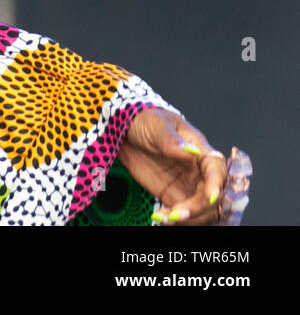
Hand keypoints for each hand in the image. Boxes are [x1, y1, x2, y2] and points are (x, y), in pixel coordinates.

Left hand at [117, 108, 236, 224]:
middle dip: (198, 209)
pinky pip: (182, 214)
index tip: (209, 197)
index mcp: (201, 150)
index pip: (217, 170)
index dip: (216, 185)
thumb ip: (172, 141)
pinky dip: (174, 220)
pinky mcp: (174, 196)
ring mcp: (188, 186)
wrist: (125, 130)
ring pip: (202, 210)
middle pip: (212, 196)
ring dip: (188, 219)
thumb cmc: (146, 121)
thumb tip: (191, 151)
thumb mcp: (157, 126)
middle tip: (175, 214)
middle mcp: (199, 171)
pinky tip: (159, 218)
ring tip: (165, 218)